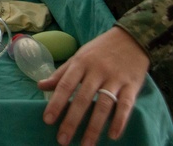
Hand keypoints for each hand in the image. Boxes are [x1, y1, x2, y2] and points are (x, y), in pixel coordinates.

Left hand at [39, 26, 149, 145]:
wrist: (131, 38)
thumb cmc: (100, 50)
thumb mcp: (78, 56)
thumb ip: (61, 73)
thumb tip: (40, 86)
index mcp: (81, 63)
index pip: (65, 85)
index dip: (56, 103)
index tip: (47, 120)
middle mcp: (97, 71)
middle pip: (83, 98)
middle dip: (72, 120)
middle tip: (63, 140)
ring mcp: (115, 78)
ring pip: (104, 104)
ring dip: (94, 126)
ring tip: (86, 144)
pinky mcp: (132, 85)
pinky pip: (126, 105)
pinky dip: (120, 120)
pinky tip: (112, 135)